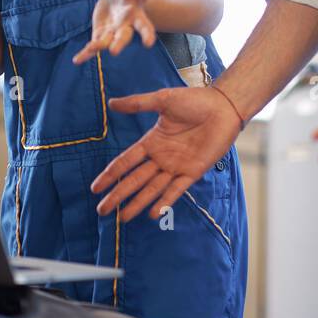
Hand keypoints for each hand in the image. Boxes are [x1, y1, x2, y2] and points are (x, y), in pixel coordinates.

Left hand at [73, 0, 155, 64]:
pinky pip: (93, 45)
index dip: (147, 35)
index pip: (145, 27)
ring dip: (99, 46)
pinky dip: (85, 54)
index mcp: (137, 16)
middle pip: (123, 37)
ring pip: (106, 42)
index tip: (148, 43)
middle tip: (114, 51)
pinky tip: (77, 60)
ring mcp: (112, 33)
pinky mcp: (100, 34)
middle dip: (118, 44)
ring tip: (92, 48)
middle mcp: (125, 28)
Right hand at [90, 85, 242, 220]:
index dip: (110, 175)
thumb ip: (137, 104)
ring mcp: (176, 166)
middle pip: (134, 180)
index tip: (95, 188)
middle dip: (118, 195)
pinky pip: (176, 190)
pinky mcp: (193, 172)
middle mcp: (161, 157)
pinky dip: (165, 201)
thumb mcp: (162, 100)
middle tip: (103, 210)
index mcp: (151, 142)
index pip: (125, 162)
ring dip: (138, 203)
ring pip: (152, 188)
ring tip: (123, 218)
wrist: (222, 107)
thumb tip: (111, 103)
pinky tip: (153, 214)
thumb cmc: (194, 100)